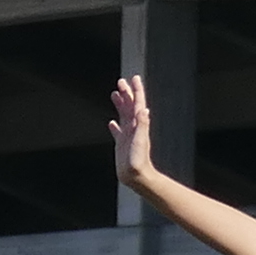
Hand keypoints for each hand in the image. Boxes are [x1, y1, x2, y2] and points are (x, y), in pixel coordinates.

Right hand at [106, 76, 160, 192]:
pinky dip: (115, 126)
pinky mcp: (122, 144)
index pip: (138, 104)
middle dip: (126, 93)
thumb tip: (144, 109)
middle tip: (121, 81)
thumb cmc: (138, 161)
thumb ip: (142, 125)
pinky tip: (111, 123)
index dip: (137, 91)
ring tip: (115, 94)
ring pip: (123, 116)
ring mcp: (128, 135)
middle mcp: (134, 128)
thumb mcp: (140, 141)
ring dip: (120, 104)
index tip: (134, 78)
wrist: (137, 176)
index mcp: (138, 125)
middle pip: (129, 106)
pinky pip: (117, 132)